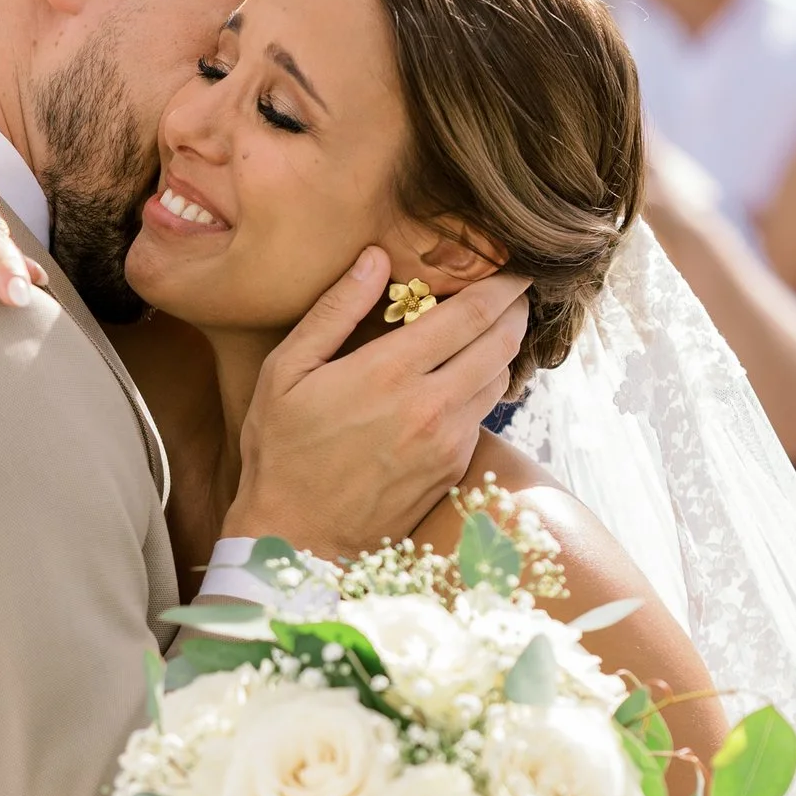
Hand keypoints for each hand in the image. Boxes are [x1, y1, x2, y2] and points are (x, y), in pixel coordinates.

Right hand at [226, 249, 529, 553]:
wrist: (297, 538)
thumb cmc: (281, 451)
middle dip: (514, 310)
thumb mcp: (286, 372)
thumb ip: (334, 311)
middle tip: (514, 290)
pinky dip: (480, 390)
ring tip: (489, 332)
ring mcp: (448, 442)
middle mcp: (432, 406)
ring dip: (501, 351)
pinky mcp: (453, 469)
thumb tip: (375, 258)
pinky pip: (481, 417)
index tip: (514, 266)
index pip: (473, 313)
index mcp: (391, 372)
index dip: (502, 284)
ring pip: (499, 381)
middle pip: (502, 343)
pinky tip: (460, 381)